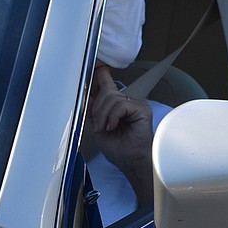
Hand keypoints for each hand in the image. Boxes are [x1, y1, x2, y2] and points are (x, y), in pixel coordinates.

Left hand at [85, 71, 153, 205]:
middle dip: (97, 109)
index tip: (96, 64)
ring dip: (103, 115)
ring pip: (111, 97)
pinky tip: (114, 126)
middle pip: (106, 91)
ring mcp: (135, 105)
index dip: (100, 74)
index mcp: (116, 107)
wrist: (132, 162)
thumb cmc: (119, 150)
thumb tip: (86, 95)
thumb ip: (92, 111)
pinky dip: (113, 116)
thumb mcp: (97, 128)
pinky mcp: (141, 109)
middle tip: (99, 126)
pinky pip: (120, 104)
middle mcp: (127, 103)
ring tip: (107, 128)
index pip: (107, 84)